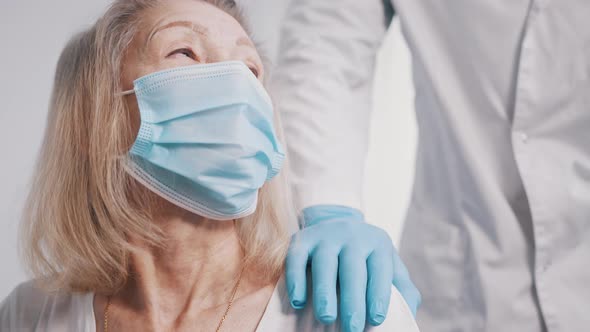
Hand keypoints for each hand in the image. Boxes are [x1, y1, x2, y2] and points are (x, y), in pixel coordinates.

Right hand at [286, 205, 420, 331]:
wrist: (337, 225)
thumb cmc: (366, 258)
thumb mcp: (387, 265)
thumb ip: (402, 288)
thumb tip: (409, 315)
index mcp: (377, 243)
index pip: (380, 269)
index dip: (378, 294)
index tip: (377, 319)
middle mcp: (352, 235)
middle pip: (352, 269)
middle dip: (353, 300)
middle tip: (353, 328)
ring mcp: (325, 235)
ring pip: (324, 263)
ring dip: (324, 292)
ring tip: (326, 317)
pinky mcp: (302, 239)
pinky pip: (296, 258)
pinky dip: (296, 280)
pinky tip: (299, 301)